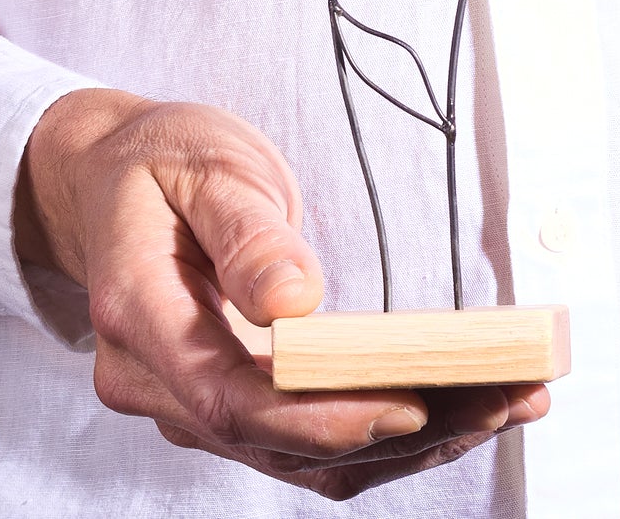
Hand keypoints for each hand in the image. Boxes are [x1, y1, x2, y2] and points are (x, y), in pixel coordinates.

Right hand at [15, 89, 546, 499]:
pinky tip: (458, 404)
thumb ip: (243, 231)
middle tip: (502, 397)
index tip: (413, 404)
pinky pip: (308, 440)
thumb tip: (293, 300)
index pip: (233, 402)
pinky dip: (384, 432)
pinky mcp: (232, 400)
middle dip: (399, 431)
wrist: (112, 178)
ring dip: (408, 442)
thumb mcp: (201, 166)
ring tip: (507, 401)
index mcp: (139, 317)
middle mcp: (158, 383)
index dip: (325, 417)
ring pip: (303, 457)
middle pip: (281, 442)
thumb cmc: (158, 163)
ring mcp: (191, 402)